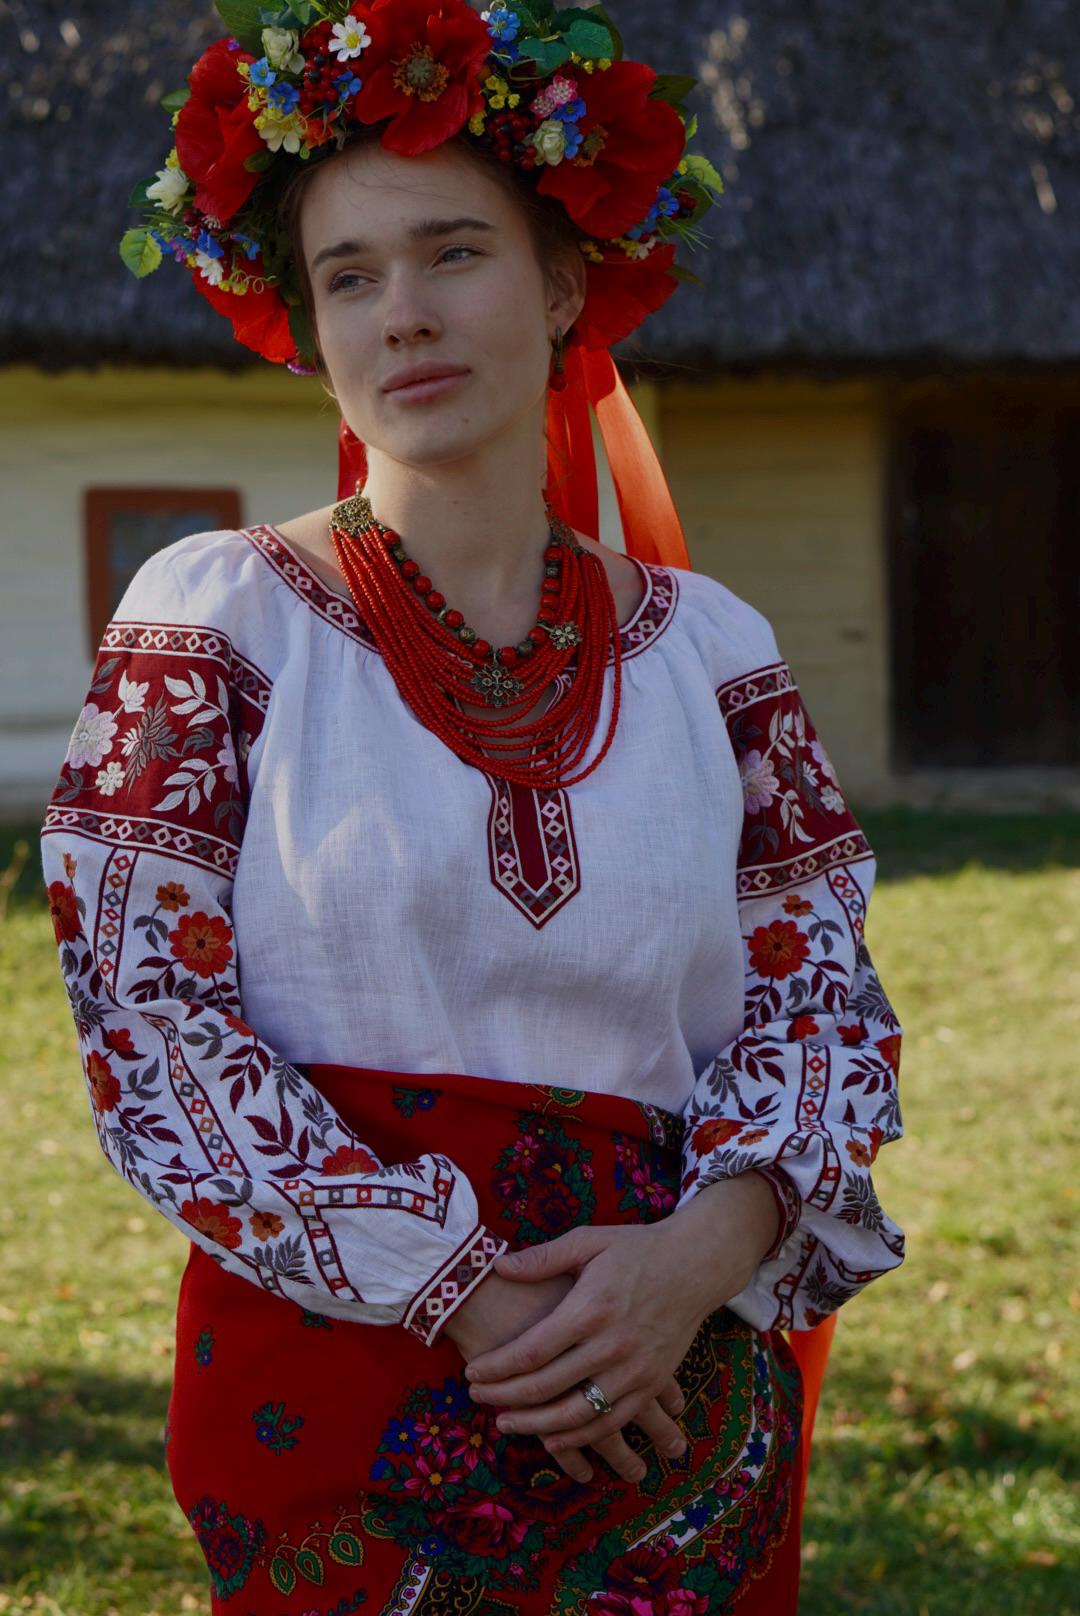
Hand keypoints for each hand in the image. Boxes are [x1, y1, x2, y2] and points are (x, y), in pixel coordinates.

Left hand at [462, 1224, 707, 1478]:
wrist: (695, 1265)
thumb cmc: (637, 1249)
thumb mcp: (589, 1240)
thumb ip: (543, 1258)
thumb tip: (499, 1266)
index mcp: (590, 1308)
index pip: (532, 1350)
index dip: (497, 1367)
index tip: (471, 1372)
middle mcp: (611, 1345)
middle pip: (547, 1386)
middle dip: (505, 1397)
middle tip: (476, 1397)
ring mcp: (634, 1370)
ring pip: (576, 1414)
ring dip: (535, 1425)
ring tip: (504, 1423)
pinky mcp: (652, 1384)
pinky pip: (610, 1421)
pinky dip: (580, 1437)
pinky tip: (552, 1438)